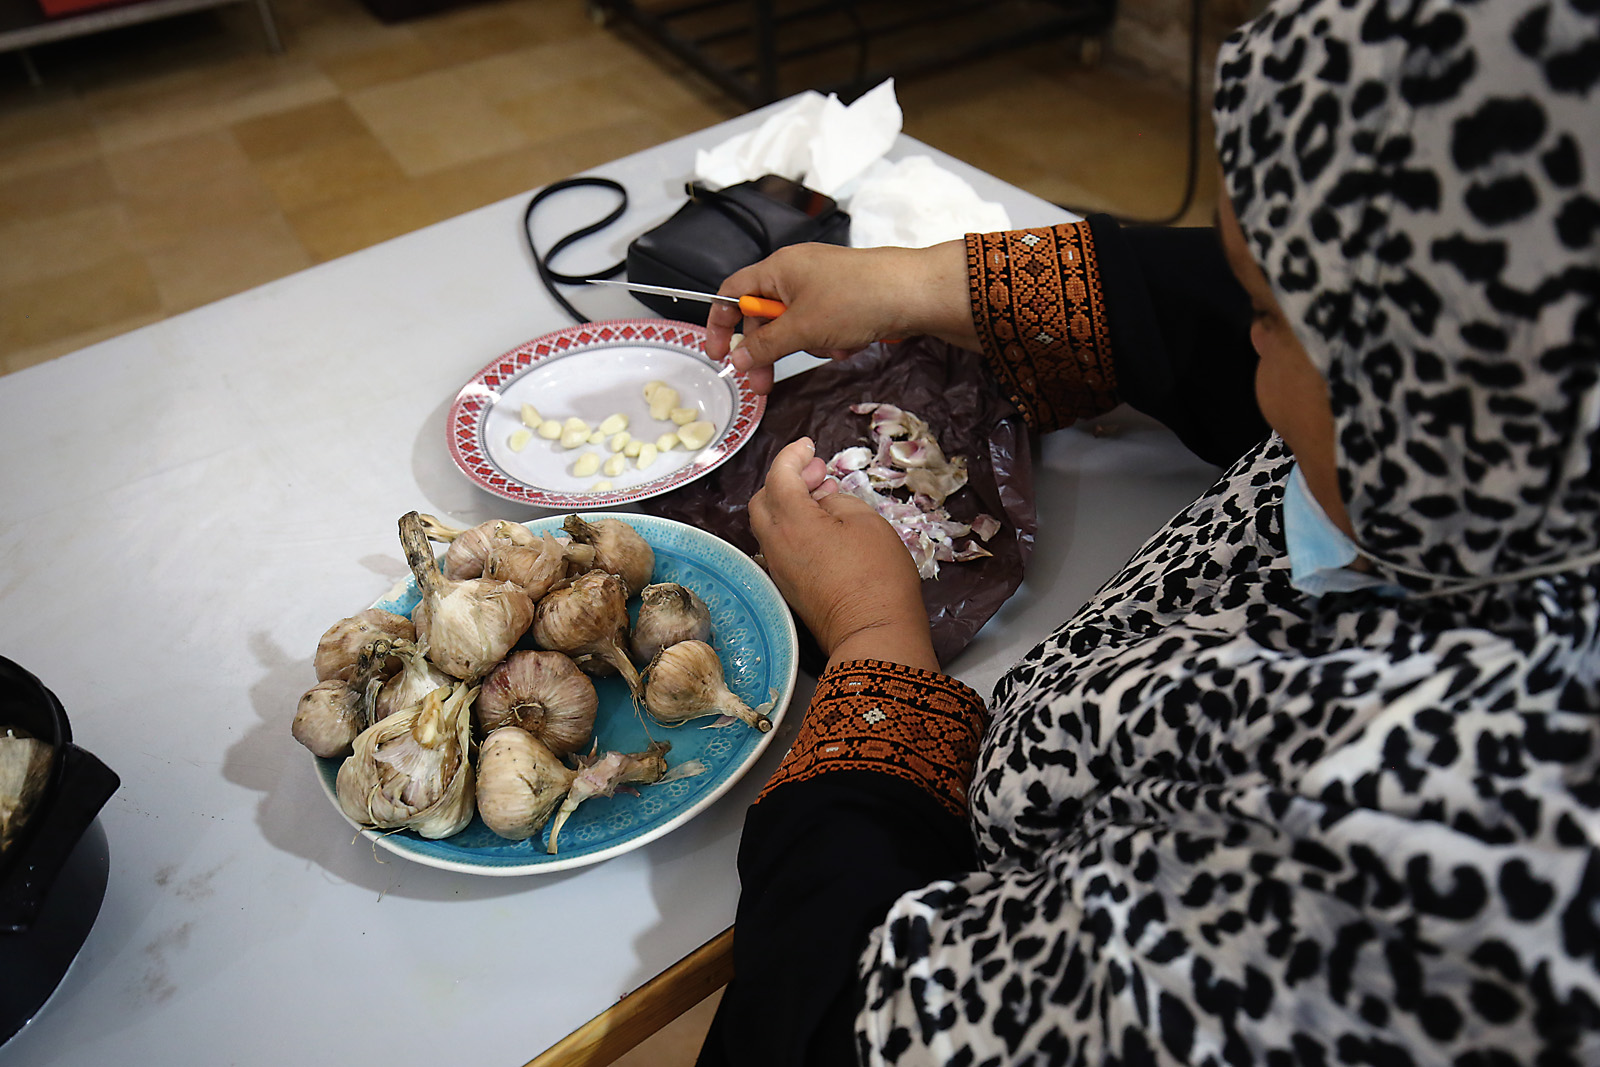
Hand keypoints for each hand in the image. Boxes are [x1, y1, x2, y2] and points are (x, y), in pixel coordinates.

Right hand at [704, 240, 979, 394]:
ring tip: (833, 347)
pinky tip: (850, 344)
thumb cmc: (856, 300)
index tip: (718, 355)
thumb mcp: (802, 328)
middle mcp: (796, 272)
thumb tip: (738, 358)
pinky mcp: (845, 299)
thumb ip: (765, 345)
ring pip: (795, 326)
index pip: (732, 292)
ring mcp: (822, 285)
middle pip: (763, 316)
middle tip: (763, 385)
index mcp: (778, 269)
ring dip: (808, 345)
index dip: (720, 323)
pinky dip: (831, 341)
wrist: (914, 293)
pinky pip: (822, 326)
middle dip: (767, 350)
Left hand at [748, 438, 937, 672]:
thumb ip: (839, 501)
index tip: (808, 445)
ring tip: (824, 497)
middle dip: (786, 478)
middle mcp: (776, 545)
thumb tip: (824, 502)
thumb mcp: (867, 522)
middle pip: (763, 500)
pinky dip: (794, 527)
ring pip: (770, 524)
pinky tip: (823, 527)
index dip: (793, 455)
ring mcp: (779, 568)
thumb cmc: (878, 576)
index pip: (779, 476)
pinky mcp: (789, 586)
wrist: (874, 633)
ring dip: (791, 504)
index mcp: (792, 522)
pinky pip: (781, 546)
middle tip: (817, 471)